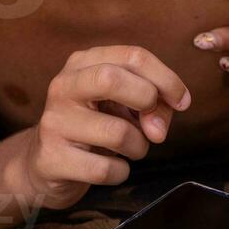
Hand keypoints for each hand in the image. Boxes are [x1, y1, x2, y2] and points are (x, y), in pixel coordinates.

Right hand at [21, 46, 190, 209]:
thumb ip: (151, 104)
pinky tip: (111, 167)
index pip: (132, 56)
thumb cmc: (94, 127)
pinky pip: (105, 169)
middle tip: (154, 126)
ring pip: (116, 132)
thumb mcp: (122, 104)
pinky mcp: (52, 158)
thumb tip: (158, 127)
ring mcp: (54, 122)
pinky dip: (121, 172)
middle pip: (112, 78)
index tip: (182, 101)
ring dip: (139, 146)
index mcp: (83, 63)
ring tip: (130, 149)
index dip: (166, 78)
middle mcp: (63, 86)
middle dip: (146, 101)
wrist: (46, 164)